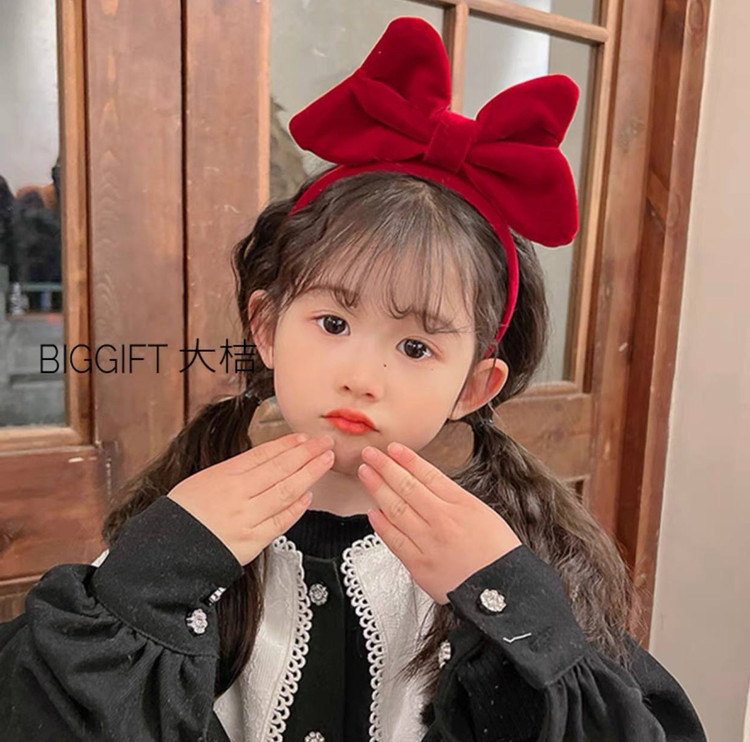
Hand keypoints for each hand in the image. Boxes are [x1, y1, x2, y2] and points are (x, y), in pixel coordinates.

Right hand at [168, 432, 335, 565]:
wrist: (167, 551)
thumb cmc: (182, 515)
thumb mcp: (203, 479)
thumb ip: (236, 471)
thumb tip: (268, 460)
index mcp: (224, 475)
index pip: (263, 454)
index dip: (287, 445)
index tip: (303, 438)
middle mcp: (238, 495)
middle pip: (280, 469)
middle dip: (307, 454)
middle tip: (324, 444)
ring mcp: (247, 518)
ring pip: (286, 492)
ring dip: (309, 474)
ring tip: (324, 462)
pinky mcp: (252, 541)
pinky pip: (281, 521)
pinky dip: (297, 507)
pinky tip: (309, 495)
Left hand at [358, 442, 522, 604]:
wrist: (504, 592)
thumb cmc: (499, 555)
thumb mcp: (485, 514)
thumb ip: (455, 500)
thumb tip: (429, 487)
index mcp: (463, 504)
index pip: (428, 474)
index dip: (407, 459)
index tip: (393, 448)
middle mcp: (443, 520)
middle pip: (407, 487)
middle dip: (385, 467)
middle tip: (370, 454)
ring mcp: (429, 543)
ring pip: (396, 509)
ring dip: (377, 488)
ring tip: (365, 474)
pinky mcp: (420, 566)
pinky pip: (395, 540)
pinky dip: (381, 525)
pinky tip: (372, 512)